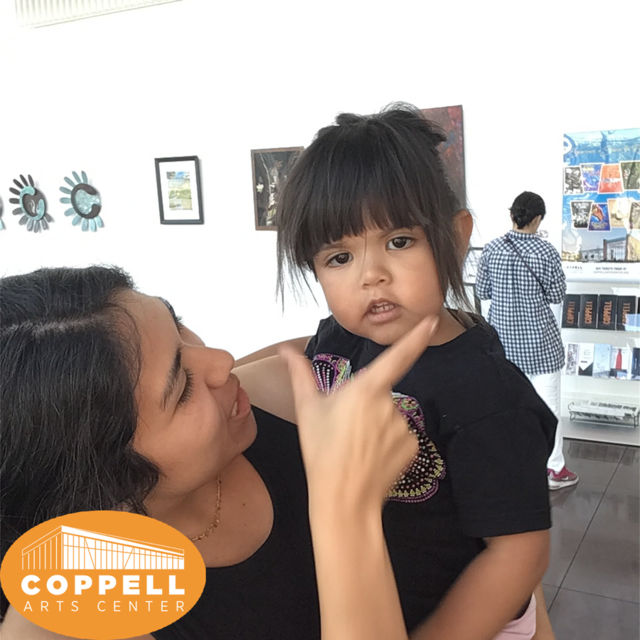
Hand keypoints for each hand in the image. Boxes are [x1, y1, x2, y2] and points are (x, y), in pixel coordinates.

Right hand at [280, 316, 438, 511]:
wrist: (343, 498)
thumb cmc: (321, 451)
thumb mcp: (307, 408)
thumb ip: (300, 373)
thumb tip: (285, 349)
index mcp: (366, 389)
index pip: (398, 356)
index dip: (417, 336)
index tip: (433, 319)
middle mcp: (390, 403)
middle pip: (380, 393)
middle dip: (366, 405)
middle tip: (345, 429)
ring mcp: (404, 425)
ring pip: (390, 415)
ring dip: (377, 424)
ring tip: (356, 445)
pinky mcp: (413, 445)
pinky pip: (400, 434)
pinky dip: (388, 441)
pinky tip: (372, 455)